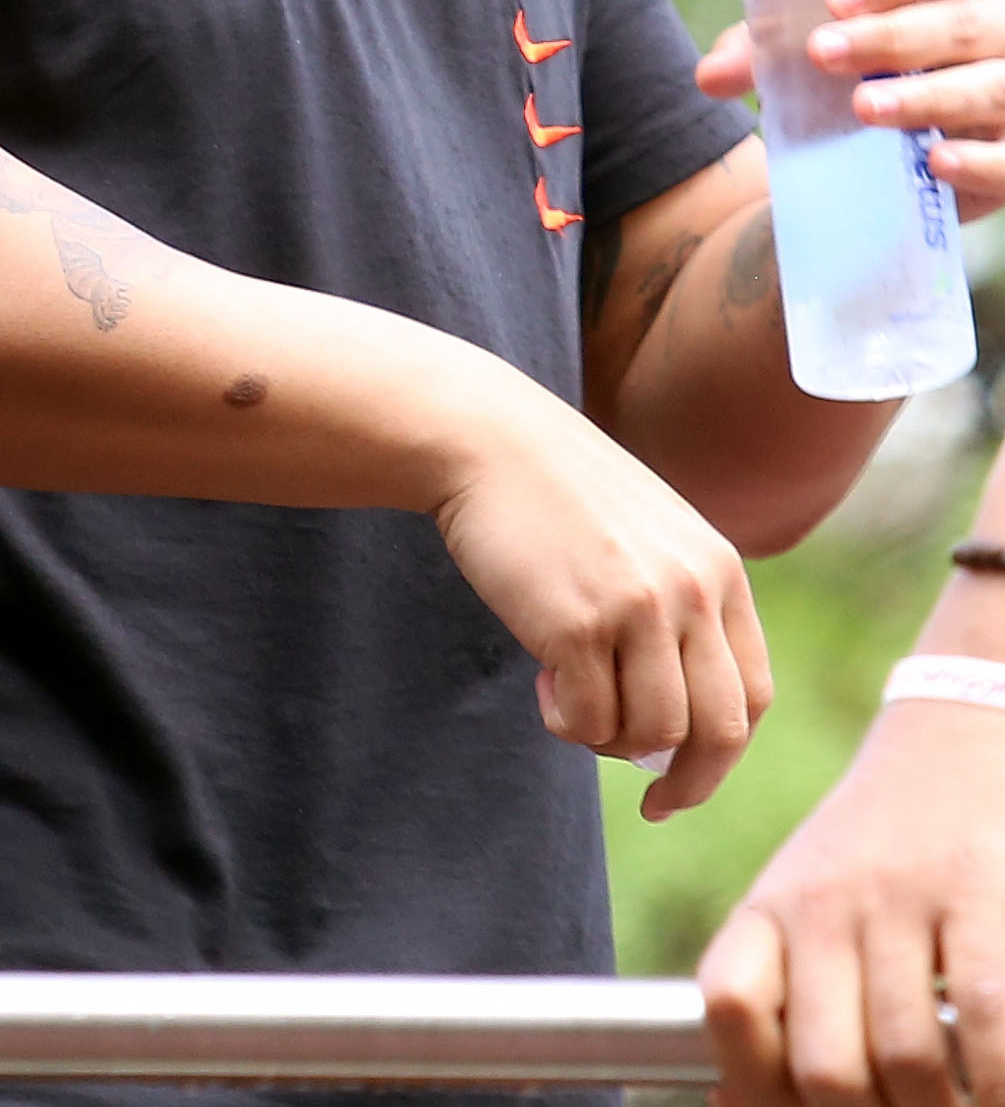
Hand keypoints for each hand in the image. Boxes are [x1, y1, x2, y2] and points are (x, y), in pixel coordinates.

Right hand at [430, 361, 770, 820]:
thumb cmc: (559, 494)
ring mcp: (638, 608)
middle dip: (690, 781)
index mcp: (719, 570)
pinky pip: (588, 721)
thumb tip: (679, 726)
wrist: (488, 441)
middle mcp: (692, 590)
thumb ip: (680, 606)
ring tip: (573, 700)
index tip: (685, 777)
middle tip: (653, 798)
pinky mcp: (577, 625)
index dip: (724, 753)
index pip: (752, 694)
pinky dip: (566, 723)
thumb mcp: (651, 536)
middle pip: (719, 730)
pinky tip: (542, 683)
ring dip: (612, 742)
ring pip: (653, 734)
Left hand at [696, 0, 1004, 217]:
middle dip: (891, 37)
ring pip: (990, 87)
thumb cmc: (858, 77)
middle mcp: (996, 33)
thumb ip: (763, 54)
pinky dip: (979, 161)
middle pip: (960, 24)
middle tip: (822, 53)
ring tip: (863, 106)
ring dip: (927, 96)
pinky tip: (936, 161)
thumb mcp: (809, 57)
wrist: (892, 157)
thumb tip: (710, 76)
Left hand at [701, 696, 1004, 1106]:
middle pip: (823, 1065)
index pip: (729, 1004)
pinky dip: (989, 1080)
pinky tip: (989, 1086)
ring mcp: (901, 894)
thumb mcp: (808, 906)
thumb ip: (777, 999)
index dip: (754, 1084)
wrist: (952, 736)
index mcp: (771, 906)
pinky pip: (982, 1021)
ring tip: (949, 1103)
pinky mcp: (979, 891)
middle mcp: (824, 898)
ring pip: (906, 1061)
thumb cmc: (877, 857)